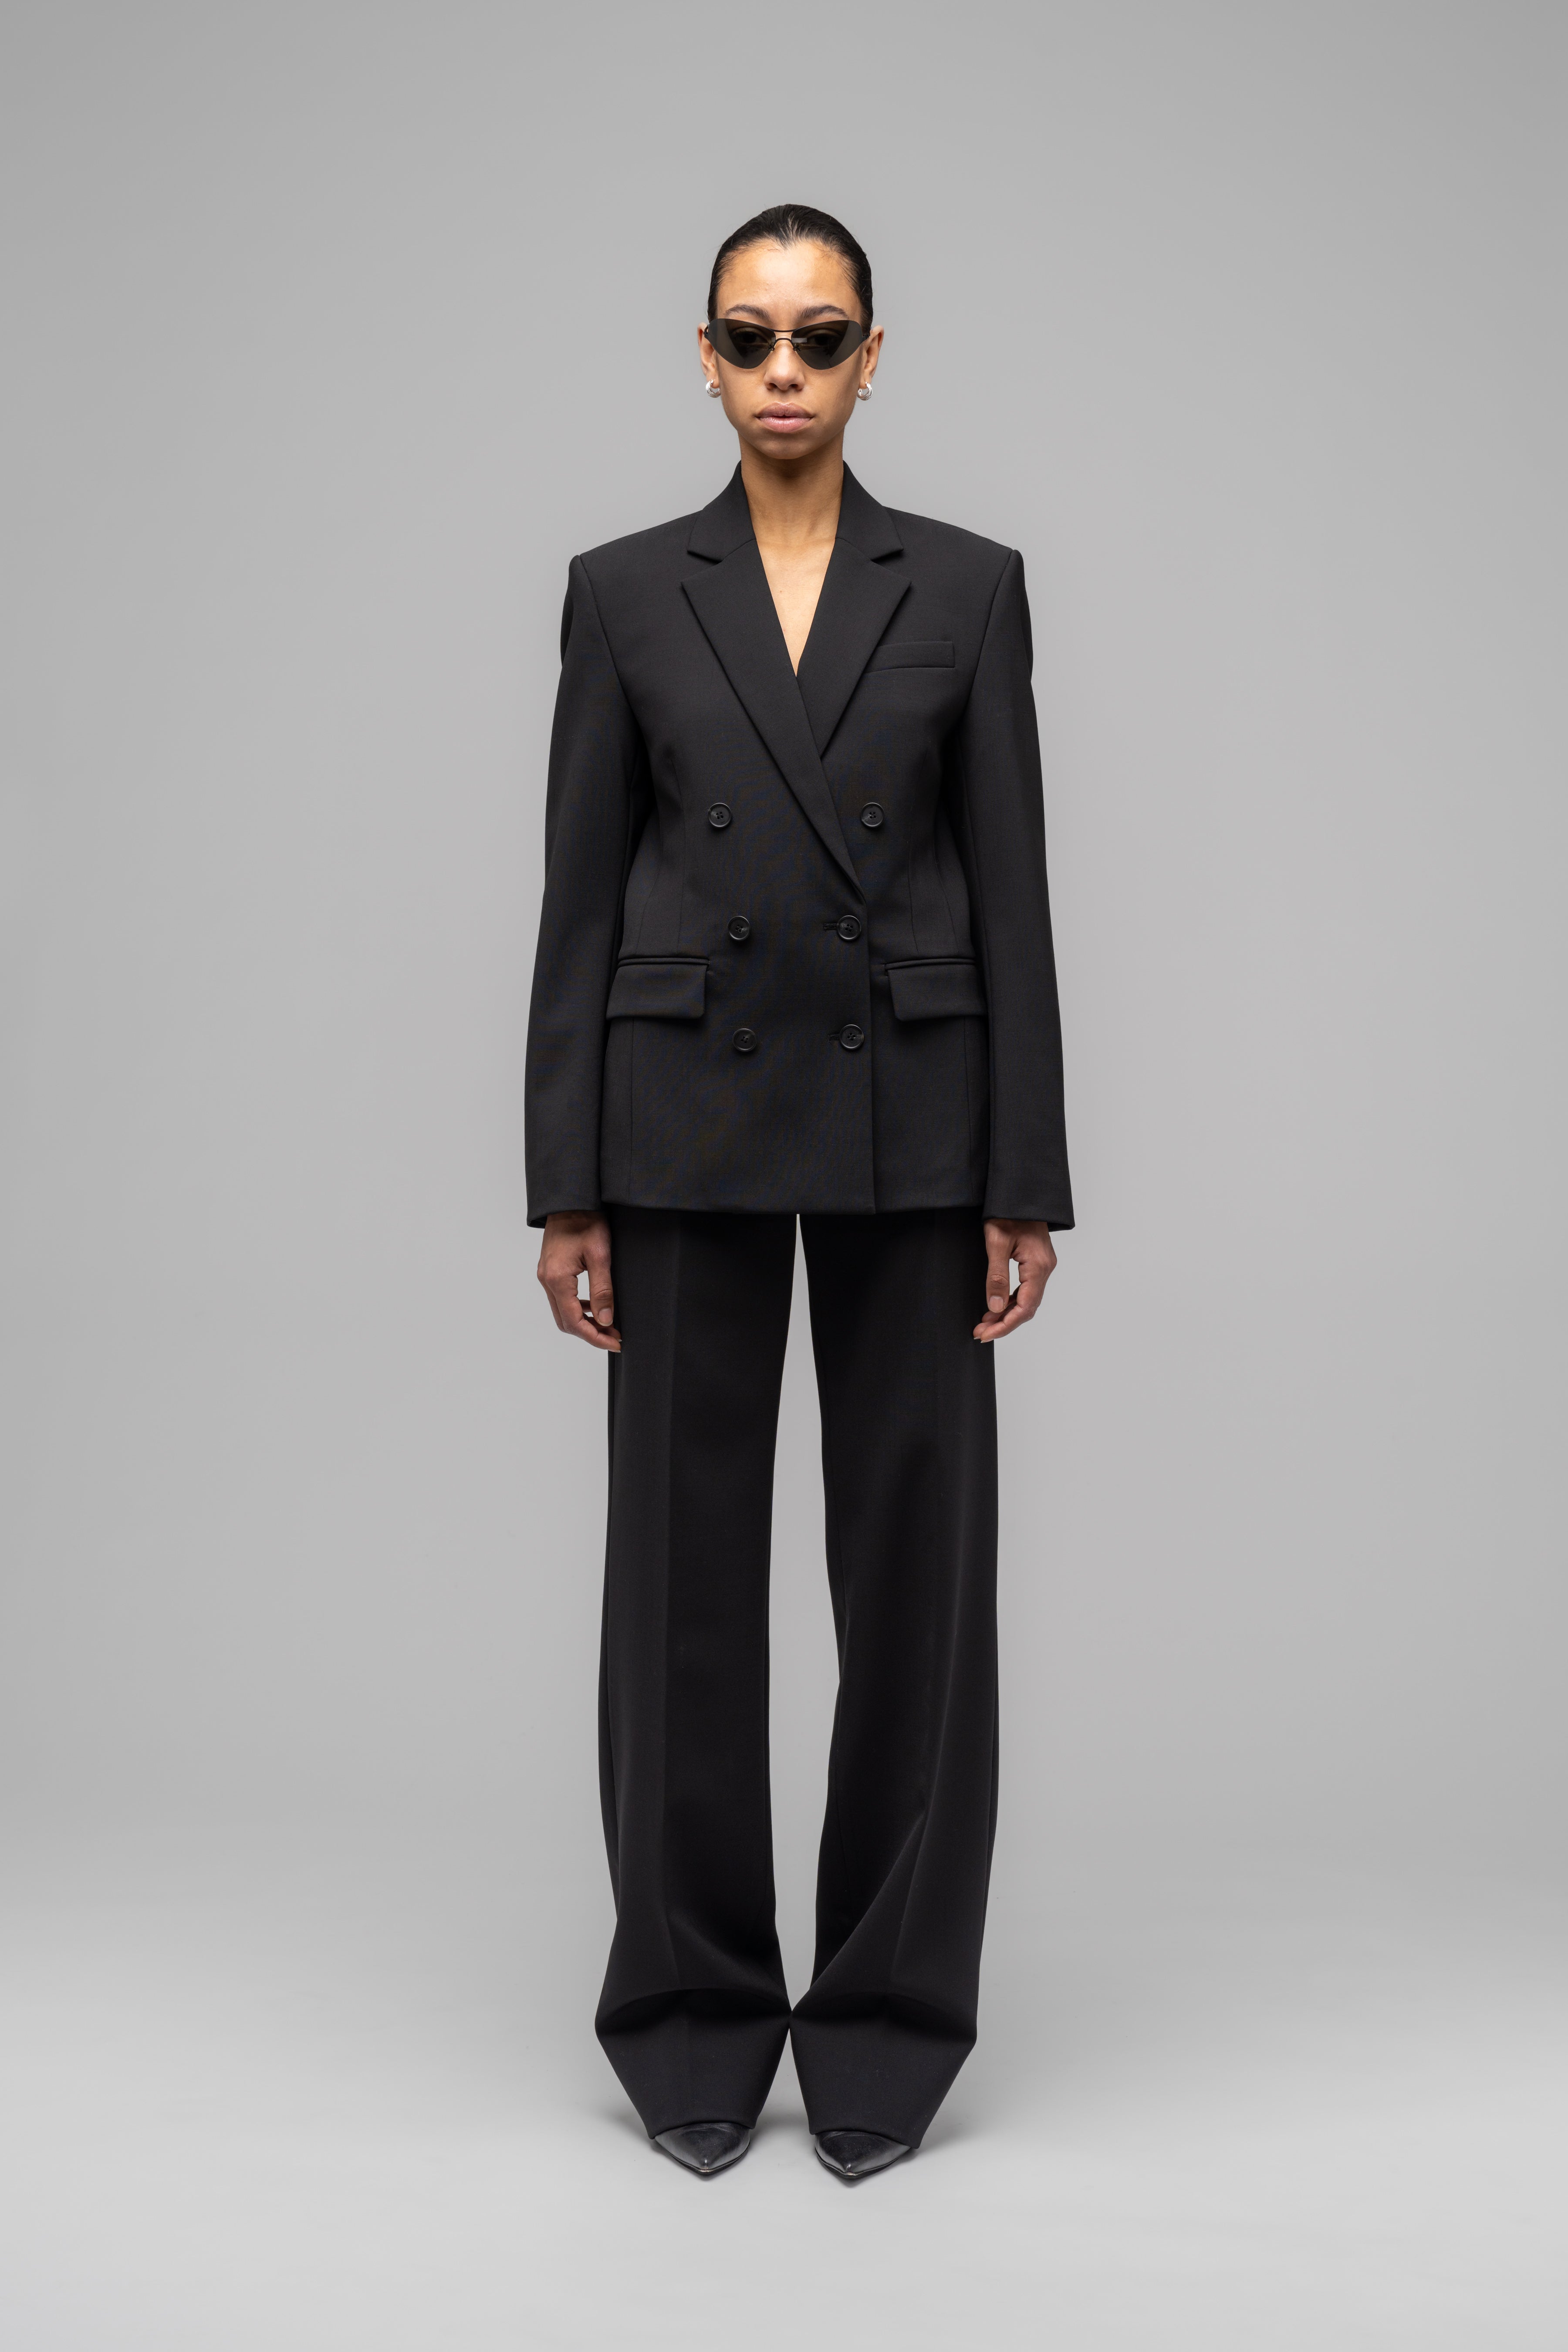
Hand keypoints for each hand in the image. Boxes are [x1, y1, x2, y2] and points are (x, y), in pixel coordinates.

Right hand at [537, 1211, 620, 1350]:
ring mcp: (546, 1275)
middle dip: (590, 1333)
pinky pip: (561, 1298)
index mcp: (557, 1278)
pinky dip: (578, 1308)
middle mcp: (546, 1280)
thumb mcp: (600, 1255)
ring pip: (562, 1311)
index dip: (595, 1337)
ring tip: (609, 1324)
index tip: (615, 1343)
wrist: (570, 1200)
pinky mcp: (550, 1270)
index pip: (574, 1321)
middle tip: (614, 1336)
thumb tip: (606, 1320)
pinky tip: (596, 1306)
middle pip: (565, 1321)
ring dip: (584, 1321)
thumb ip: (603, 1290)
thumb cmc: (586, 1221)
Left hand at [974, 1218, 1055, 1341]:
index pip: (1025, 1307)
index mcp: (1038, 1266)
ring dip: (1006, 1313)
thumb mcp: (996, 1242)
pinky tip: (995, 1306)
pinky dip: (1010, 1301)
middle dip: (1004, 1323)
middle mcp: (1045, 1268)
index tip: (985, 1334)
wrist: (1020, 1193)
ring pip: (1027, 1300)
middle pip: (1027, 1307)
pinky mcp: (1036, 1262)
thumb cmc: (1007, 1212)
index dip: (1005, 1324)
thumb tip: (994, 1307)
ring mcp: (1042, 1266)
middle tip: (980, 1332)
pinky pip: (1026, 1289)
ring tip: (984, 1323)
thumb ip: (997, 1276)